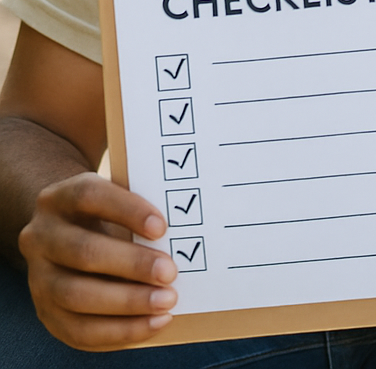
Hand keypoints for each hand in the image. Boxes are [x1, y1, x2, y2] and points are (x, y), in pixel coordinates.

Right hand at [18, 171, 177, 350]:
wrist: (63, 233)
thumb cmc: (105, 212)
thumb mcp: (115, 197)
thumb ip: (139, 208)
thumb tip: (187, 228)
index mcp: (60, 197)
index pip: (90, 196)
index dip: (127, 210)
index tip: (162, 228)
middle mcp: (41, 236)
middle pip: (83, 251)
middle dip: (131, 264)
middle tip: (170, 272)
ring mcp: (37, 278)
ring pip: (76, 295)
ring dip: (127, 302)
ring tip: (167, 302)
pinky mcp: (46, 313)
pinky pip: (78, 330)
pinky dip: (119, 330)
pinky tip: (154, 323)